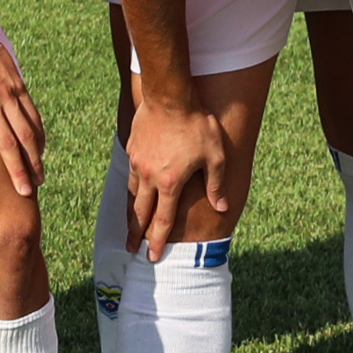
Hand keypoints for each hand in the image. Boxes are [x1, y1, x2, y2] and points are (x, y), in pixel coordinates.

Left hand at [0, 43, 45, 197]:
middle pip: (7, 142)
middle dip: (17, 170)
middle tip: (24, 193)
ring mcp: (6, 93)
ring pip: (25, 130)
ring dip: (33, 156)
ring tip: (39, 180)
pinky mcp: (18, 86)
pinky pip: (32, 114)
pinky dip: (38, 134)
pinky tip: (41, 151)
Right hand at [124, 98, 237, 253]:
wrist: (169, 95)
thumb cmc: (196, 124)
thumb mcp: (215, 155)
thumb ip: (216, 184)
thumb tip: (221, 207)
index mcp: (170, 183)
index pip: (163, 220)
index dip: (158, 241)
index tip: (152, 257)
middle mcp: (150, 177)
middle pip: (140, 213)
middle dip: (136, 235)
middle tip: (131, 250)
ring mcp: (138, 163)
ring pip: (132, 195)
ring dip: (131, 214)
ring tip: (130, 227)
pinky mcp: (132, 149)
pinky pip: (130, 176)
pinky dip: (131, 189)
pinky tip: (133, 192)